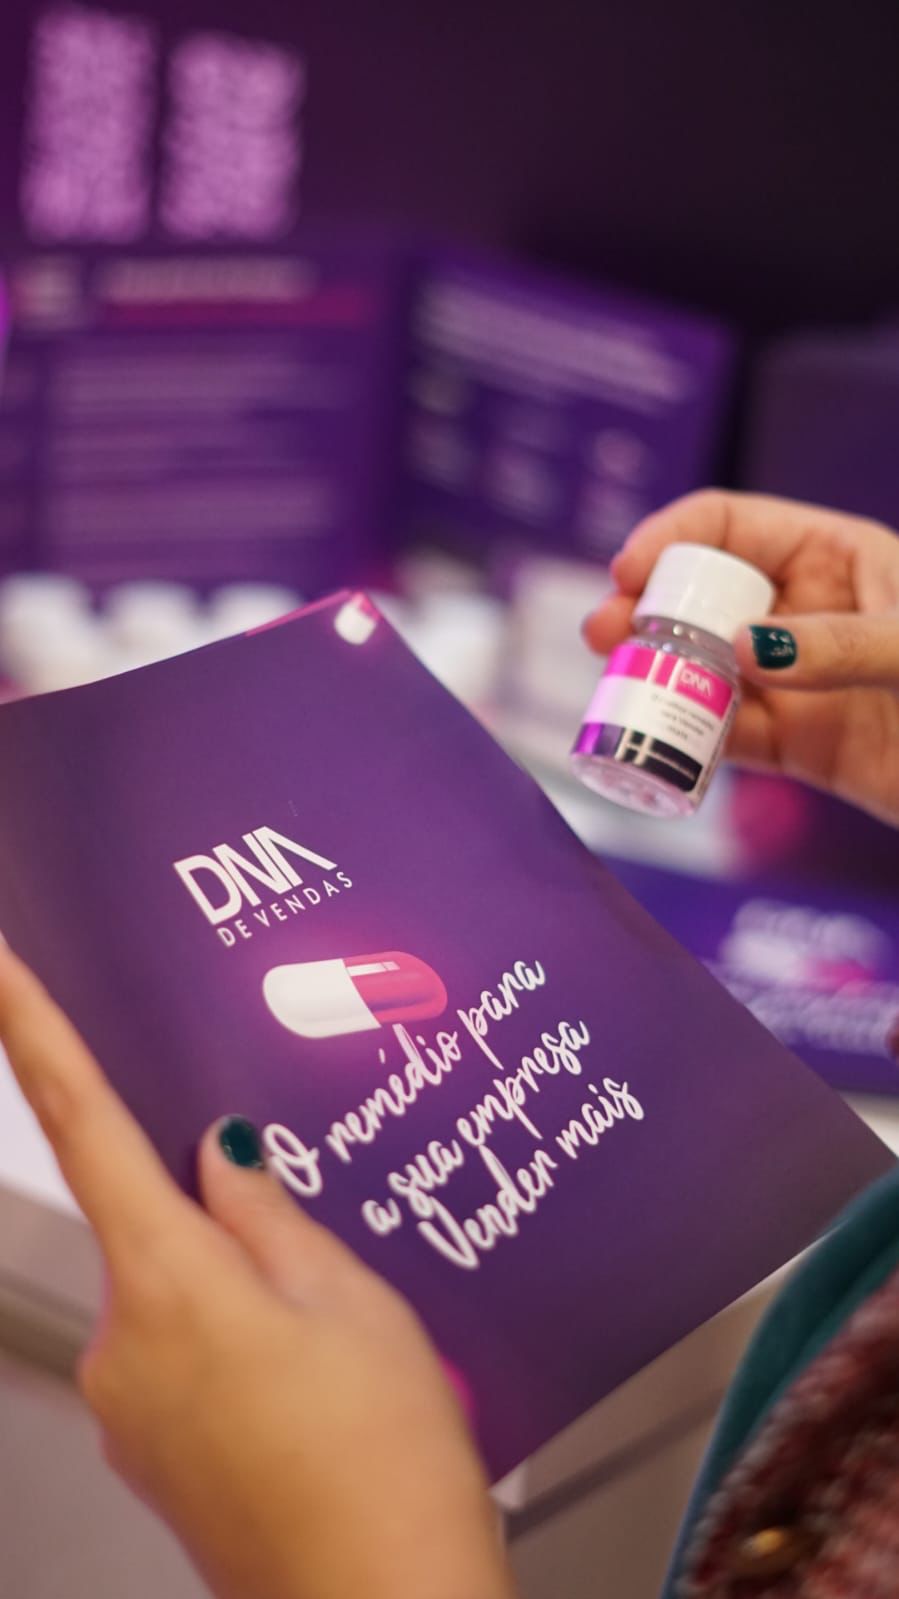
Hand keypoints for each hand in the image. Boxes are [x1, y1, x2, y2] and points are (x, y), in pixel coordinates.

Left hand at [0, 948, 514, 1598]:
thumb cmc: (381, 1467)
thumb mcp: (353, 1302)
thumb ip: (272, 1214)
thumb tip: (220, 1158)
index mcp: (169, 1281)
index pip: (83, 1124)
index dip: (31, 1033)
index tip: (0, 966)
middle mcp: (123, 1345)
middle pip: (153, 1225)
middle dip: (228, 1225)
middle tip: (325, 1270)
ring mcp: (131, 1409)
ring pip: (178, 1296)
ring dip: (248, 1299)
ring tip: (344, 1350)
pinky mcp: (154, 1455)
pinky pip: (184, 1359)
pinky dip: (241, 1351)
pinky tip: (317, 1388)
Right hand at [583, 491, 898, 825]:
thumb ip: (839, 644)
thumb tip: (742, 649)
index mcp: (838, 555)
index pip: (731, 524)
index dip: (671, 537)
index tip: (626, 569)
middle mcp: (806, 612)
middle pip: (702, 596)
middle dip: (647, 610)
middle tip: (605, 635)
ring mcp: (798, 680)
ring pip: (704, 668)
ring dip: (656, 676)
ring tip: (617, 689)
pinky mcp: (800, 748)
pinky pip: (727, 737)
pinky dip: (690, 742)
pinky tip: (661, 745)